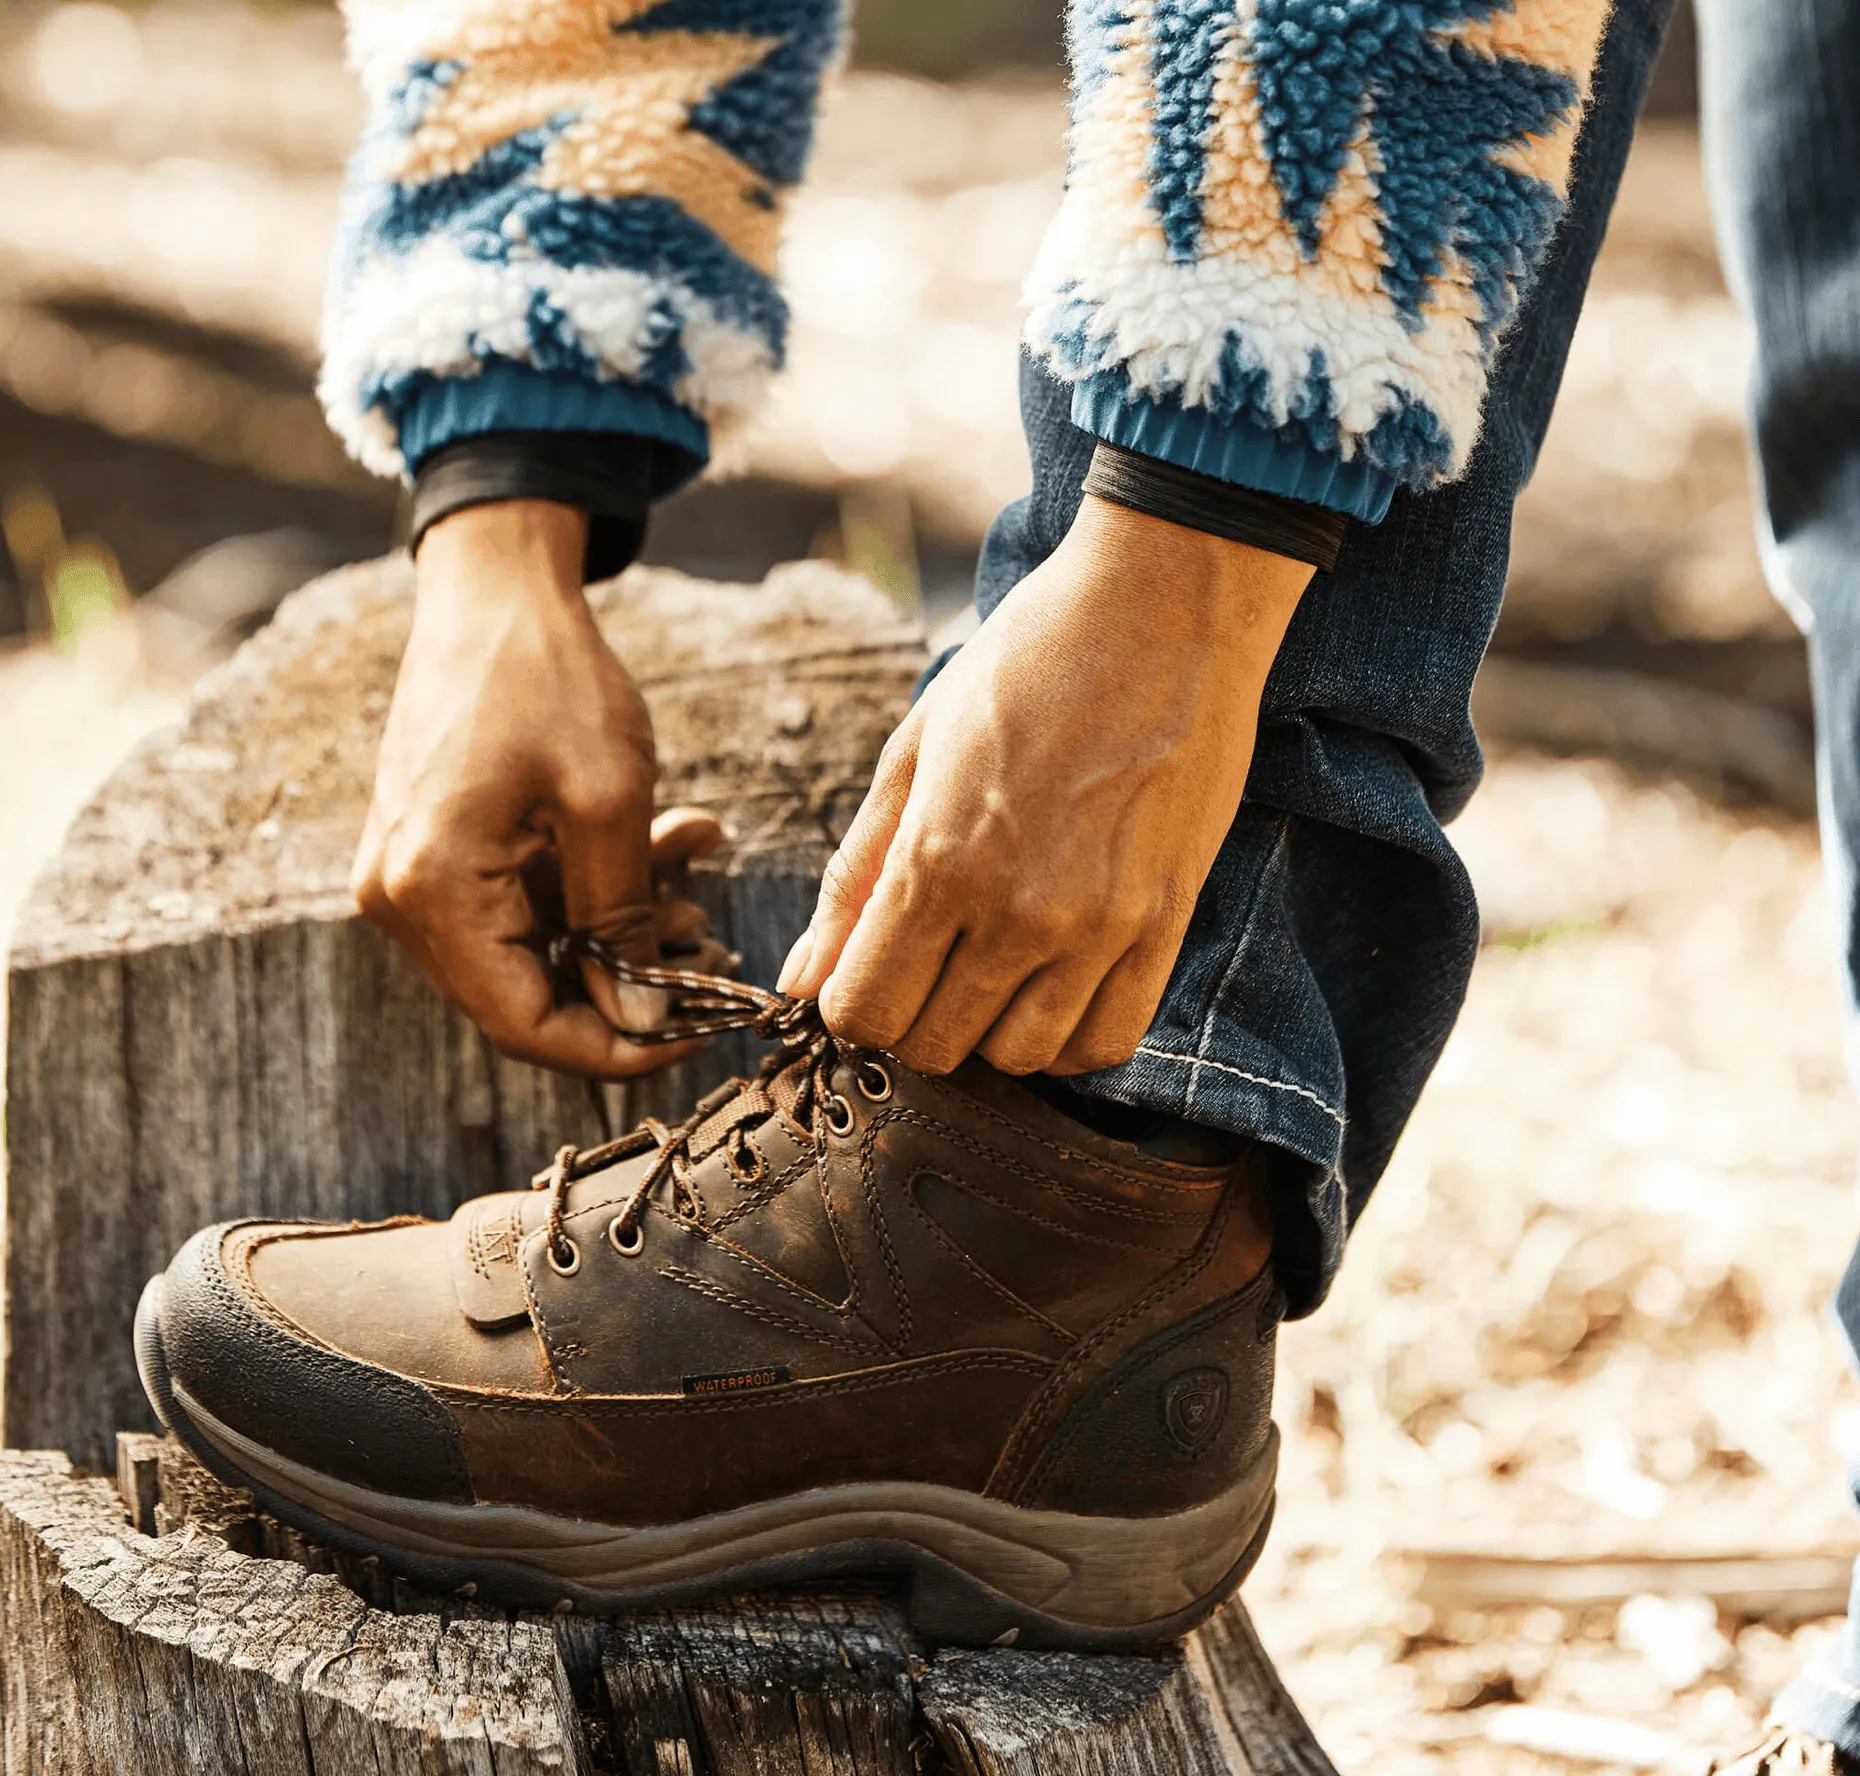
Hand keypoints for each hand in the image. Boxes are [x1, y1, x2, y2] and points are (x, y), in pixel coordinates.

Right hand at [352, 500, 729, 1076]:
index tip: (697, 1031)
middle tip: (710, 950)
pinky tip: (675, 840)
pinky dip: (600, 884)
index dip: (615, 1047)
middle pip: (528, 994)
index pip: (522, 1026)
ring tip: (696, 870)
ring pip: (539, 947)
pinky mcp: (442, 848)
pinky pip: (529, 899)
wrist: (495, 588)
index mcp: (432, 890)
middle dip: (629, 981)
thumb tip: (639, 1022)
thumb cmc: (549, 678)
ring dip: (627, 924)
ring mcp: (416, 872)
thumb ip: (621, 922)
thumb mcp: (609, 801)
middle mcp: (404, 897)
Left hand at [778, 496, 1311, 1076]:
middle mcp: (1021, 913)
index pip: (866, 1012)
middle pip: (936, 1047)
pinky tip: (1054, 984)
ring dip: (991, 1029)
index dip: (853, 1001)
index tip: (869, 964)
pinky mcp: (1166, 925)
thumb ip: (854, 875)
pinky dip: (1069, 1036)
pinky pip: (1107, 1042)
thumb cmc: (1029, 660)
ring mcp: (1102, 928)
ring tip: (994, 965)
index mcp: (940, 860)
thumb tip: (801, 978)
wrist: (1166, 605)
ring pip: (1020, 1059)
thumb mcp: (915, 749)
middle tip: (929, 958)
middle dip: (914, 1016)